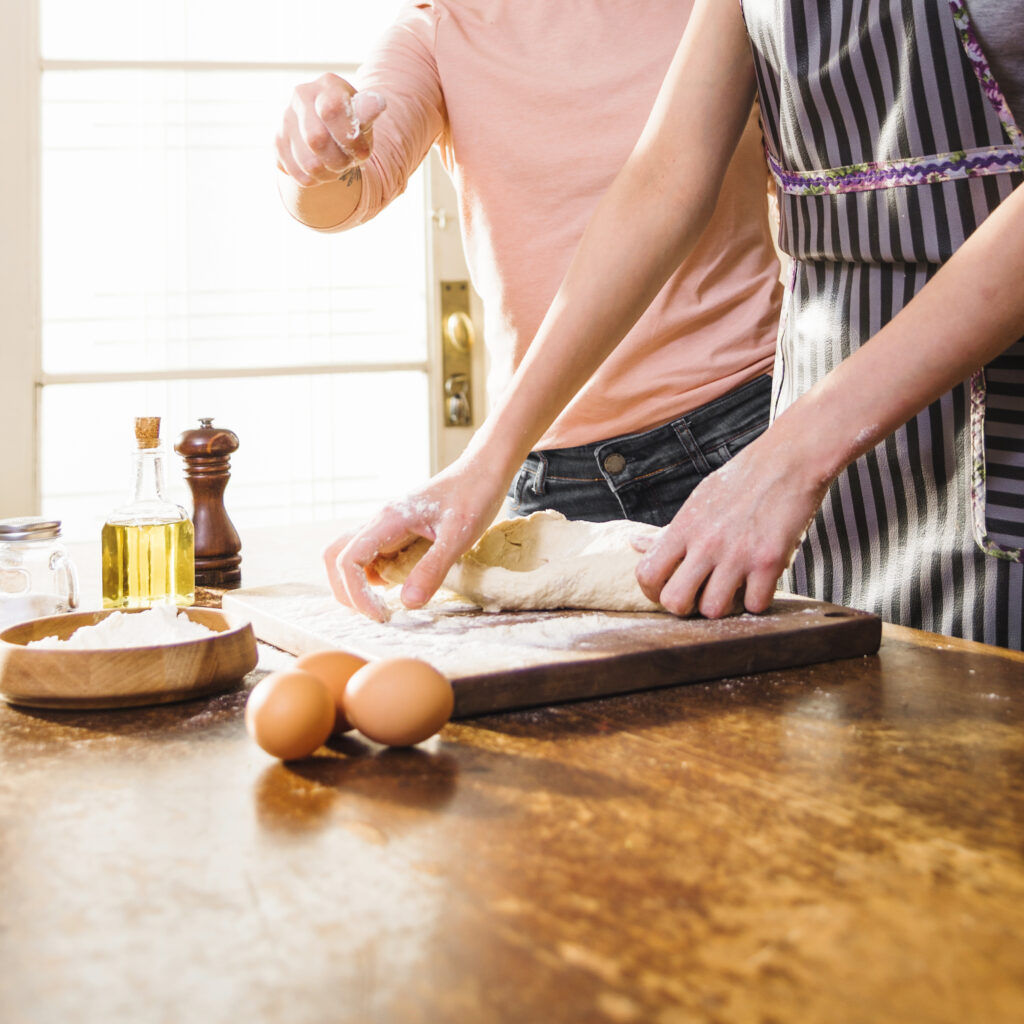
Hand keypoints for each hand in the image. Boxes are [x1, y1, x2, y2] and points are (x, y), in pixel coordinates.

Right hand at [276, 73, 385, 185]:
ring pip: (308, 163)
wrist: (331, 136)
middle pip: (316, 140)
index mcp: (328, 85)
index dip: (349, 139)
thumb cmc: (352, 127)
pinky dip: (315, 180)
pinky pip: (298, 174)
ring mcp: (285, 118)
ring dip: (329, 174)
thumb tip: (377, 102)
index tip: (362, 154)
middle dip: (339, 160)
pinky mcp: (277, 142)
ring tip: (335, 166)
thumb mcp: (364, 120)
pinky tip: (321, 169)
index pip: (331, 110)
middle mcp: (302, 95)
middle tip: (348, 162)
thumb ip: (367, 113)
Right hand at [324, 460, 508, 621]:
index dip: (356, 593)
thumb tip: (408, 603)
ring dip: (358, 583)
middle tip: (376, 614)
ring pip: (350, 556)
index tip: (382, 615)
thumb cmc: (474, 496)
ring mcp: (386, 526)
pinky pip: (372, 556)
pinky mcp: (397, 532)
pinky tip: (400, 585)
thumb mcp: (459, 536)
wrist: (482, 472)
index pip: (348, 559)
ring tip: (385, 604)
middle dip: (346, 590)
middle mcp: (380, 522)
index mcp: (389, 520)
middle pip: (336, 557)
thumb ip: (433, 568)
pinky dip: (375, 576)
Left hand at [633, 426, 830, 617]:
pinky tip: (758, 584)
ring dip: (723, 607)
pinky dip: (757, 601)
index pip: (646, 574)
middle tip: (699, 596)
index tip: (667, 589)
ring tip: (731, 590)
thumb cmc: (740, 481)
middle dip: (685, 608)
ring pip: (714, 610)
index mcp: (684, 529)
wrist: (786, 462)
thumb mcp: (697, 501)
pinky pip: (754, 605)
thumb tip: (636, 544)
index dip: (652, 591)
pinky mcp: (769, 562)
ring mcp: (737, 555)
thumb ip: (668, 532)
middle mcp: (706, 544)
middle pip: (674, 601)